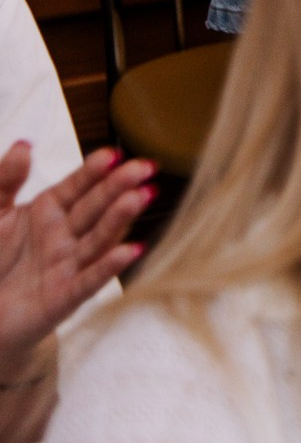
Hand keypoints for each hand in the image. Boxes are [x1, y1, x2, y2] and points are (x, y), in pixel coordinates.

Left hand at [0, 143, 151, 377]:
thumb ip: (5, 180)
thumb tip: (25, 145)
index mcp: (49, 210)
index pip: (77, 185)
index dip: (94, 170)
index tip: (113, 154)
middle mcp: (65, 235)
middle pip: (95, 207)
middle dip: (119, 187)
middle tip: (144, 167)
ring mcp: (68, 265)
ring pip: (98, 238)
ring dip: (120, 218)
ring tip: (142, 196)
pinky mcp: (64, 297)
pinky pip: (89, 280)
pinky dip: (109, 266)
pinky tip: (131, 250)